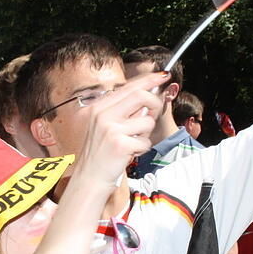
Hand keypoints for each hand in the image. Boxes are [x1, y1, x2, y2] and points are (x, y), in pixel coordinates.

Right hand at [75, 72, 165, 186]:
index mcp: (98, 108)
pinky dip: (142, 149)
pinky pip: (145, 141)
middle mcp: (102, 115)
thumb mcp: (105, 126)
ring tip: (132, 143)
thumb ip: (123, 111)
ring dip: (145, 134)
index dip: (148, 80)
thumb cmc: (100, 153)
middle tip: (154, 113)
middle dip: (154, 103)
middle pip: (139, 95)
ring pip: (146, 121)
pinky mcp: (120, 144)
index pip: (128, 87)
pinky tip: (129, 153)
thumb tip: (149, 97)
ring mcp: (110, 129)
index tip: (163, 75)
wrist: (89, 178)